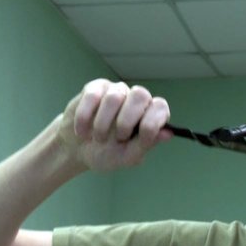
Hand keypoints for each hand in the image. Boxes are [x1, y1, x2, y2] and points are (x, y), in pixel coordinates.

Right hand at [57, 79, 172, 170]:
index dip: (153, 121)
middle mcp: (135, 101)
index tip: (142, 136)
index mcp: (149, 116)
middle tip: (118, 139)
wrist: (76, 150)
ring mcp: (116, 92)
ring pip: (114, 97)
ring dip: (103, 123)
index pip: (160, 107)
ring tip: (97, 138)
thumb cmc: (107, 153)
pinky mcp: (95, 89)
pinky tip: (82, 131)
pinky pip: (92, 96)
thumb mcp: (127, 157)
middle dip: (127, 120)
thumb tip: (168, 134)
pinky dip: (85, 118)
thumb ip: (146, 144)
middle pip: (140, 95)